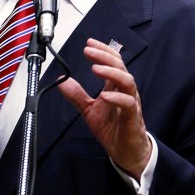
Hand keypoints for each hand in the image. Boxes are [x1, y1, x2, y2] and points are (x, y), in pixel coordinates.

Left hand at [57, 38, 151, 177]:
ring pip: (127, 82)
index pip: (113, 62)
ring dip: (111, 73)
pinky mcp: (132, 118)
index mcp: (115, 87)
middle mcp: (124, 92)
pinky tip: (105, 95)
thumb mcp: (89, 109)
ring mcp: (130, 104)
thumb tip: (61, 81)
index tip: (88, 43)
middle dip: (104, 56)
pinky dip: (117, 98)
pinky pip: (128, 104)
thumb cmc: (112, 128)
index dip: (102, 51)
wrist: (125, 151)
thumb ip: (77, 95)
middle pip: (120, 67)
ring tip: (96, 68)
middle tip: (88, 50)